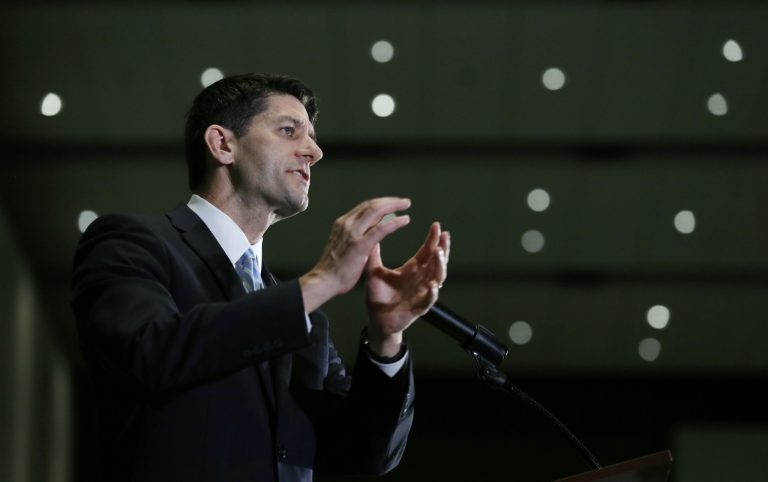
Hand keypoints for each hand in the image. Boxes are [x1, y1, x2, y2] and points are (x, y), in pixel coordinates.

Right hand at [299, 197, 411, 312]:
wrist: (324, 281)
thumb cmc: (334, 269)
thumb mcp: (343, 246)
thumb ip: (355, 237)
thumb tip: (369, 233)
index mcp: (342, 224)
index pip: (364, 207)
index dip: (380, 203)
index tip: (393, 204)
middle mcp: (347, 224)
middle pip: (371, 205)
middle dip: (389, 201)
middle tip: (404, 202)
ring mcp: (353, 233)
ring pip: (376, 211)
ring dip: (393, 205)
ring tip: (406, 204)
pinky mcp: (360, 245)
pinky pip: (381, 229)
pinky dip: (395, 222)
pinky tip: (405, 220)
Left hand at [365, 222, 449, 356]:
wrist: (376, 319)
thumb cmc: (377, 296)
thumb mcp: (374, 271)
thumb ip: (373, 255)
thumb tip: (372, 233)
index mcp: (412, 269)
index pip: (426, 251)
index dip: (432, 239)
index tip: (436, 225)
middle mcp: (420, 279)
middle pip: (437, 261)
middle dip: (442, 248)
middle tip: (444, 236)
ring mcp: (421, 293)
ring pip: (437, 278)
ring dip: (440, 266)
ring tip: (439, 253)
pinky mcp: (418, 307)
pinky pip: (429, 300)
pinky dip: (432, 293)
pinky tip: (432, 285)